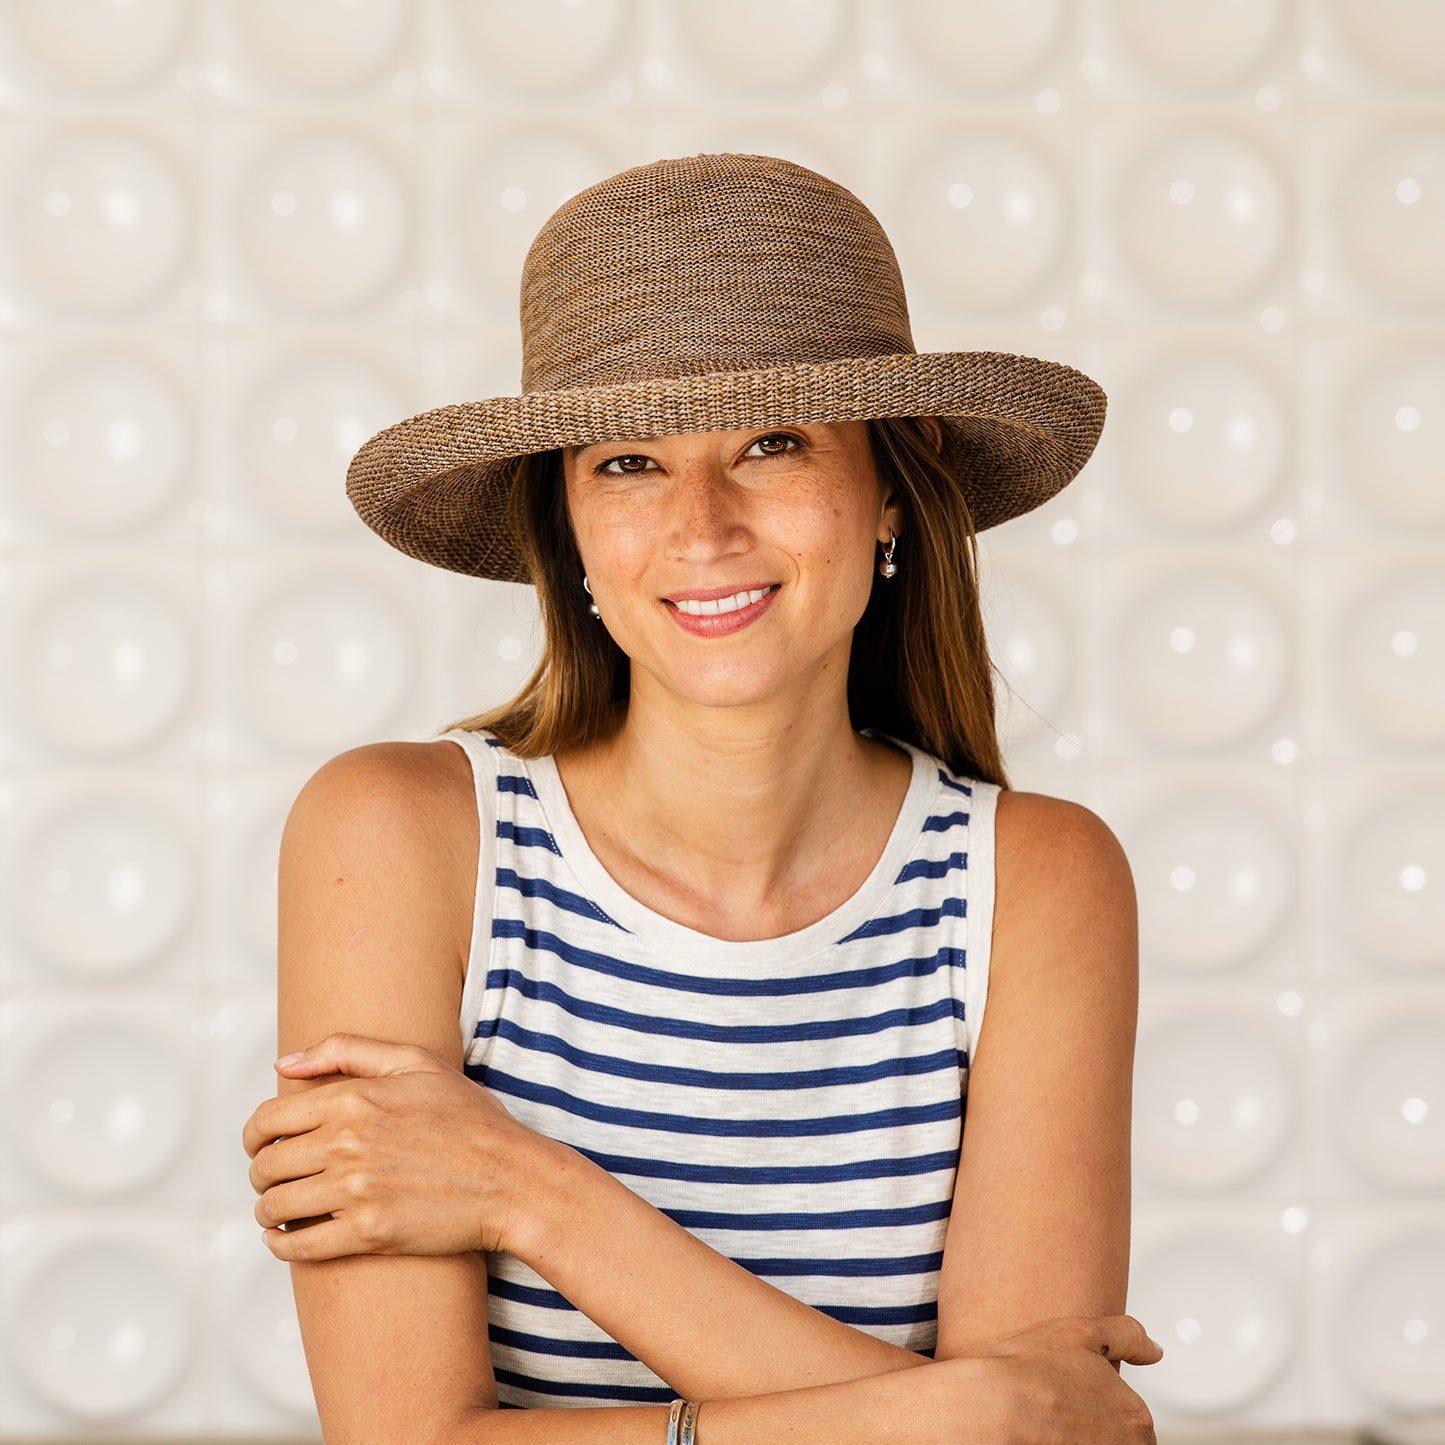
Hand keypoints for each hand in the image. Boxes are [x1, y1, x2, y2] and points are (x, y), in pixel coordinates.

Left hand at [242, 1032, 546, 1262]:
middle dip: (261, 1173)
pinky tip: (288, 1237)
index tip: (262, 1144)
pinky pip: (297, 1245)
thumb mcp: (416, 1063)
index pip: (268, 1119)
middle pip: (266, 1165)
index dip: (254, 1134)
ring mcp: (356, 1191)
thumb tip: (284, 1065)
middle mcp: (348, 1144)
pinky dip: (281, 1244)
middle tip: (274, 1178)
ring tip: (281, 1207)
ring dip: (269, 1209)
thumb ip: (346, 1050)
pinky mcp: (368, 1234)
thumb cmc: (470, 1118)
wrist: (512, 1179)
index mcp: (354, 1099)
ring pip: (275, 1206)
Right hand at [975, 1314, 1161, 1443]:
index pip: (1130, 1422)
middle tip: (1057, 1415)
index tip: (1072, 1402)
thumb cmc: (1027, 1374)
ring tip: (1046, 1430)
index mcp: (1135, 1416)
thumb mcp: (1079, 1332)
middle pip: (1116, 1441)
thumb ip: (1126, 1336)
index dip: (1097, 1409)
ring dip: (1077, 1439)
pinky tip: (1042, 1438)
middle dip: (1092, 1431)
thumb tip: (1153, 1350)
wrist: (989, 1412)